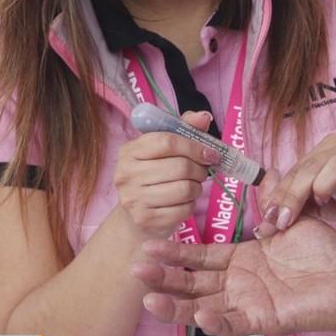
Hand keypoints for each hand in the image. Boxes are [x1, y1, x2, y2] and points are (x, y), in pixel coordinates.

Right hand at [114, 110, 219, 237]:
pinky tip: (183, 202)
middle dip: (199, 170)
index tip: (210, 153)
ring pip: (184, 189)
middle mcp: (126, 174)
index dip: (194, 146)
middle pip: (180, 166)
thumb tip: (204, 116)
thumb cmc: (153, 178)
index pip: (167, 141)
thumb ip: (183, 129)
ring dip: (196, 188)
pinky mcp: (145, 219)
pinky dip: (190, 205)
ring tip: (192, 187)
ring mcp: (133, 198)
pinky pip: (183, 209)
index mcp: (129, 151)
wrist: (135, 218)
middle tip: (201, 172)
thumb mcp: (163, 151)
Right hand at [131, 217, 335, 335]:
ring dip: (176, 307)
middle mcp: (240, 285)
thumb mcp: (294, 218)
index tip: (147, 244)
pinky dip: (217, 323)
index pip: (200, 257)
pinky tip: (199, 316)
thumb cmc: (327, 254)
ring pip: (203, 308)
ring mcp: (250, 305)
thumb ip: (273, 197)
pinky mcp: (266, 321)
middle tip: (135, 268)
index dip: (174, 253)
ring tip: (148, 301)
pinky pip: (235, 324)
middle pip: (192, 284)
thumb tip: (262, 170)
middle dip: (163, 278)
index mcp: (242, 261)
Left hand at [256, 133, 335, 237]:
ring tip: (324, 205)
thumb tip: (265, 207)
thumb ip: (295, 199)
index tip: (267, 219)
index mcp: (327, 148)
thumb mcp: (318, 202)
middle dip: (293, 196)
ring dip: (323, 189)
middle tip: (282, 222)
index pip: (297, 168)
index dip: (279, 194)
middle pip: (312, 166)